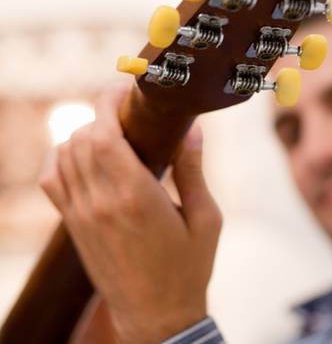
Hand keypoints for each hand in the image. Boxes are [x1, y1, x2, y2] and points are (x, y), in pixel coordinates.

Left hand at [39, 85, 222, 342]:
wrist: (156, 314)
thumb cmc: (188, 267)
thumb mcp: (206, 218)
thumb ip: (193, 171)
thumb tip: (193, 130)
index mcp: (136, 196)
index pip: (102, 134)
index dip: (108, 103)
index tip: (125, 90)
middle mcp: (101, 202)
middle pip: (80, 137)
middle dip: (100, 113)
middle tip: (126, 110)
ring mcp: (82, 215)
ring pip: (63, 154)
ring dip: (83, 134)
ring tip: (111, 132)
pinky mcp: (73, 227)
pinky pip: (52, 180)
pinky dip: (61, 159)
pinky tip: (85, 158)